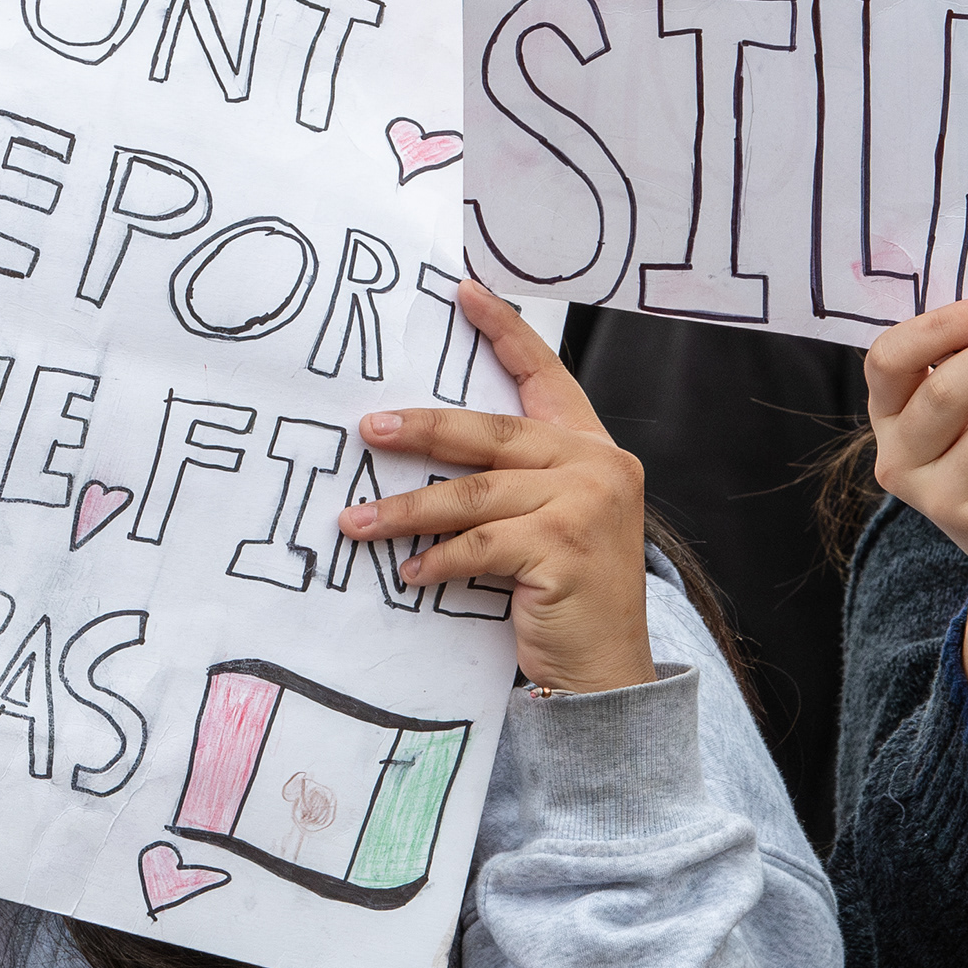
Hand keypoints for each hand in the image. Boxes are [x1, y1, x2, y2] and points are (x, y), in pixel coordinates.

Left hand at [333, 282, 653, 695]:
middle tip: (367, 429)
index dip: (505, 333)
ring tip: (357, 522)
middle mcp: (596, 466)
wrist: (609, 673)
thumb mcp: (552, 525)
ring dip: (407, 509)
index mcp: (592, 450)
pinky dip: (437, 559)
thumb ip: (516, 485)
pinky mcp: (563, 549)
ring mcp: (584, 506)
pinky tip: (411, 572)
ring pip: (474, 494)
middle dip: (423, 430)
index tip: (464, 294)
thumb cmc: (571, 599)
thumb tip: (429, 460)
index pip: (545, 376)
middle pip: (492, 433)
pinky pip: (478, 545)